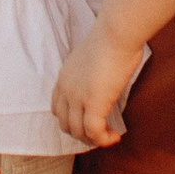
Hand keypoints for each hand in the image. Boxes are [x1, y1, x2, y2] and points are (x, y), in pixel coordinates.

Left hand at [52, 18, 146, 150]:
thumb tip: (101, 87)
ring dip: (93, 139)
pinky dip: (104, 140)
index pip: (57, 108)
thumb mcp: (91, 60)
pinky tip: (115, 136)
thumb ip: (89, 76)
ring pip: (78, 132)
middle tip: (100, 132)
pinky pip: (94, 132)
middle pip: (65, 124)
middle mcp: (66, 89)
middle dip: (81, 133)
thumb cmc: (111, 40)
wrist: (116, 34)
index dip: (72, 120)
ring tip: (109, 136)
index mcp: (64, 77)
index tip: (88, 121)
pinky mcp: (93, 104)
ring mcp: (77, 97)